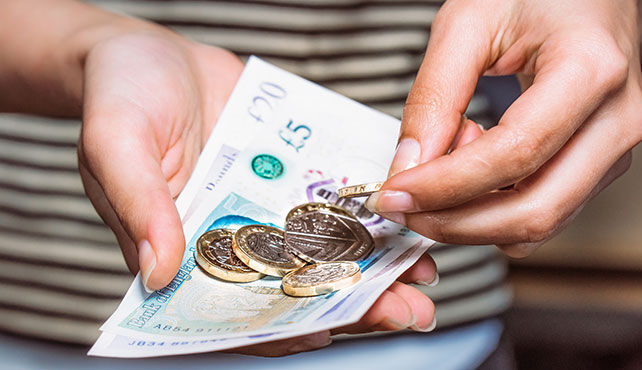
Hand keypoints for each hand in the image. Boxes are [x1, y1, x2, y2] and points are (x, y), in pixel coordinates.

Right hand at [77, 31, 436, 355]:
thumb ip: (139, 206)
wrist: (149, 51)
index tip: (328, 332)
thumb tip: (157, 274)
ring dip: (372, 267)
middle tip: (406, 310)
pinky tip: (407, 221)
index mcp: (180, 251)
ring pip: (320, 251)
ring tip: (421, 274)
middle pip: (290, 287)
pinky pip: (329, 202)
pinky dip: (367, 215)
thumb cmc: (119, 94)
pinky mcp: (287, 177)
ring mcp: (262, 209)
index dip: (279, 329)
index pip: (231, 310)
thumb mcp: (116, 143)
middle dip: (350, 304)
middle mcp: (227, 239)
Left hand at [366, 0, 641, 256]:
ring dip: (475, 219)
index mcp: (591, 70)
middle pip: (535, 209)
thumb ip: (434, 95)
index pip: (514, 153)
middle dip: (456, 223)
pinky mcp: (599, 168)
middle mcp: (616, 120)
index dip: (446, 185)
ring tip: (448, 162)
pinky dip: (497, 211)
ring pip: (541, 223)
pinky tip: (476, 170)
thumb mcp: (469, 23)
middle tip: (406, 209)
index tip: (397, 193)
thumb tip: (409, 164)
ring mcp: (612, 150)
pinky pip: (544, 214)